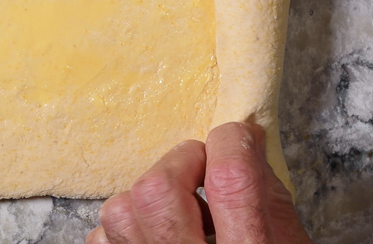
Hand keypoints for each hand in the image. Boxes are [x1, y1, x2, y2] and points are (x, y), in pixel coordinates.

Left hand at [86, 122, 312, 243]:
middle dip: (181, 163)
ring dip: (147, 199)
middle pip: (156, 192)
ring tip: (180, 212)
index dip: (232, 143)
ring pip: (119, 212)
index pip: (230, 181)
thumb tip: (243, 147)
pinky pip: (103, 241)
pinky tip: (157, 239)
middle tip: (204, 172)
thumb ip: (269, 203)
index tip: (237, 138)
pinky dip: (125, 231)